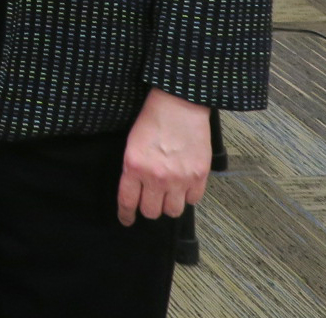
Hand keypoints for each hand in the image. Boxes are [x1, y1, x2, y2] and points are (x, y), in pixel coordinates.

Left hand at [118, 88, 211, 225]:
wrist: (179, 105)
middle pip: (152, 212)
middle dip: (150, 208)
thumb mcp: (132, 144)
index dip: (126, 215)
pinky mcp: (199, 176)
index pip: (128, 201)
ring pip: (174, 211)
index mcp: (134, 167)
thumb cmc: (152, 120)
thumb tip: (136, 190)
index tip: (127, 220)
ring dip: (170, 204)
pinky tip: (184, 184)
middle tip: (151, 200)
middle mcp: (156, 177)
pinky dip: (189, 196)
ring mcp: (180, 178)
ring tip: (169, 193)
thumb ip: (133, 169)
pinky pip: (194, 200)